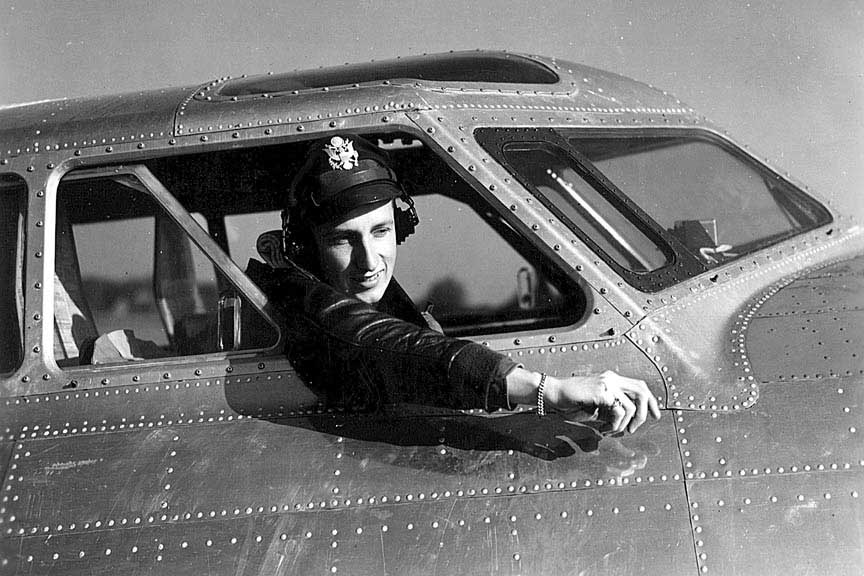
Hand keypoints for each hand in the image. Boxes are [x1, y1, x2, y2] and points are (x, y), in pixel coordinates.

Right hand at [545, 370, 660, 432]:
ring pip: (631, 406)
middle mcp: (612, 379)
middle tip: (636, 428)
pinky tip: (604, 429)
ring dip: (625, 424)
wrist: (553, 393)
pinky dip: (615, 424)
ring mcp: (607, 384)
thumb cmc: (570, 401)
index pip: (639, 385)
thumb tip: (627, 424)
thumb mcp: (596, 406)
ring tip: (612, 431)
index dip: (651, 401)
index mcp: (611, 379)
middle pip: (642, 391)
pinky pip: (619, 411)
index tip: (655, 415)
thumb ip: (611, 410)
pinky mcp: (602, 392)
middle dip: (645, 412)